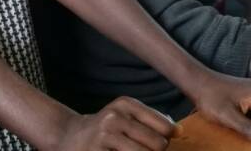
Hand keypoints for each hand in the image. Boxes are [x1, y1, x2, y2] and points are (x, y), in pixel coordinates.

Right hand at [58, 97, 177, 150]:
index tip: (158, 143)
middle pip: (158, 145)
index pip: (165, 128)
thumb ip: (153, 120)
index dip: (167, 140)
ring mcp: (105, 136)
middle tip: (143, 149)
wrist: (71, 137)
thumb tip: (179, 131)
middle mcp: (114, 117)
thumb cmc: (108, 129)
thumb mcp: (127, 115)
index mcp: (125, 104)